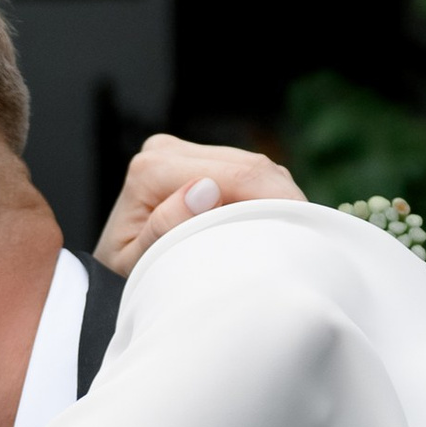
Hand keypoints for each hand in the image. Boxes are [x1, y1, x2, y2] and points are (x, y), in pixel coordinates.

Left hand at [94, 133, 304, 276]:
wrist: (113, 272)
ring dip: (278, 198)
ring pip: (254, 166)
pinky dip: (267, 198)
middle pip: (248, 166)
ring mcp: (183, 152)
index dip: (272, 201)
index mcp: (150, 170)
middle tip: (312, 236)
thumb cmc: (125, 276)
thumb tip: (203, 190)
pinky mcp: (200, 160)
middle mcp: (165, 150)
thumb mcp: (135, 265)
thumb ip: (165, 229)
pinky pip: (248, 173)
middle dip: (283, 199)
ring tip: (298, 233)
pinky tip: (278, 224)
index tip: (301, 233)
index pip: (230, 176)